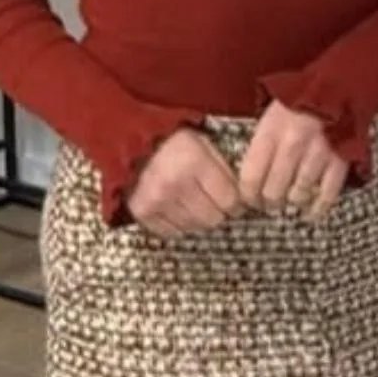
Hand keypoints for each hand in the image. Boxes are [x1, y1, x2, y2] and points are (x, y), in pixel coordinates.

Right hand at [125, 125, 245, 237]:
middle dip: (217, 213)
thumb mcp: (206, 145)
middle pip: (212, 219)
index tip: (233, 203)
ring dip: (198, 219)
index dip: (235, 205)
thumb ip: (225, 170)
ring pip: (193, 227)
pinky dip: (178, 224)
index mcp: (194, 161)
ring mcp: (156, 199)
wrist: (134, 144)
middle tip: (212, 203)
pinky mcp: (142, 211)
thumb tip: (243, 201)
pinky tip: (177, 209)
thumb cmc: (177, 144)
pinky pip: (171, 232)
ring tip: (193, 204)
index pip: (229, 200)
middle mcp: (174, 182)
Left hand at [236, 98, 348, 219]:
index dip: (247, 195)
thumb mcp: (270, 111)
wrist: (339, 86)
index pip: (250, 178)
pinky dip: (317, 207)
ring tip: (288, 200)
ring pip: (297, 196)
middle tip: (269, 202)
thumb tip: (247, 172)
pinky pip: (326, 195)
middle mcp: (292, 146)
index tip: (249, 199)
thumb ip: (260, 141)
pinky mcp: (339, 163)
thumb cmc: (300, 99)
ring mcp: (317, 156)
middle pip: (273, 192)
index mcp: (271, 132)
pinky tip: (310, 212)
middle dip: (268, 201)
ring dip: (291, 202)